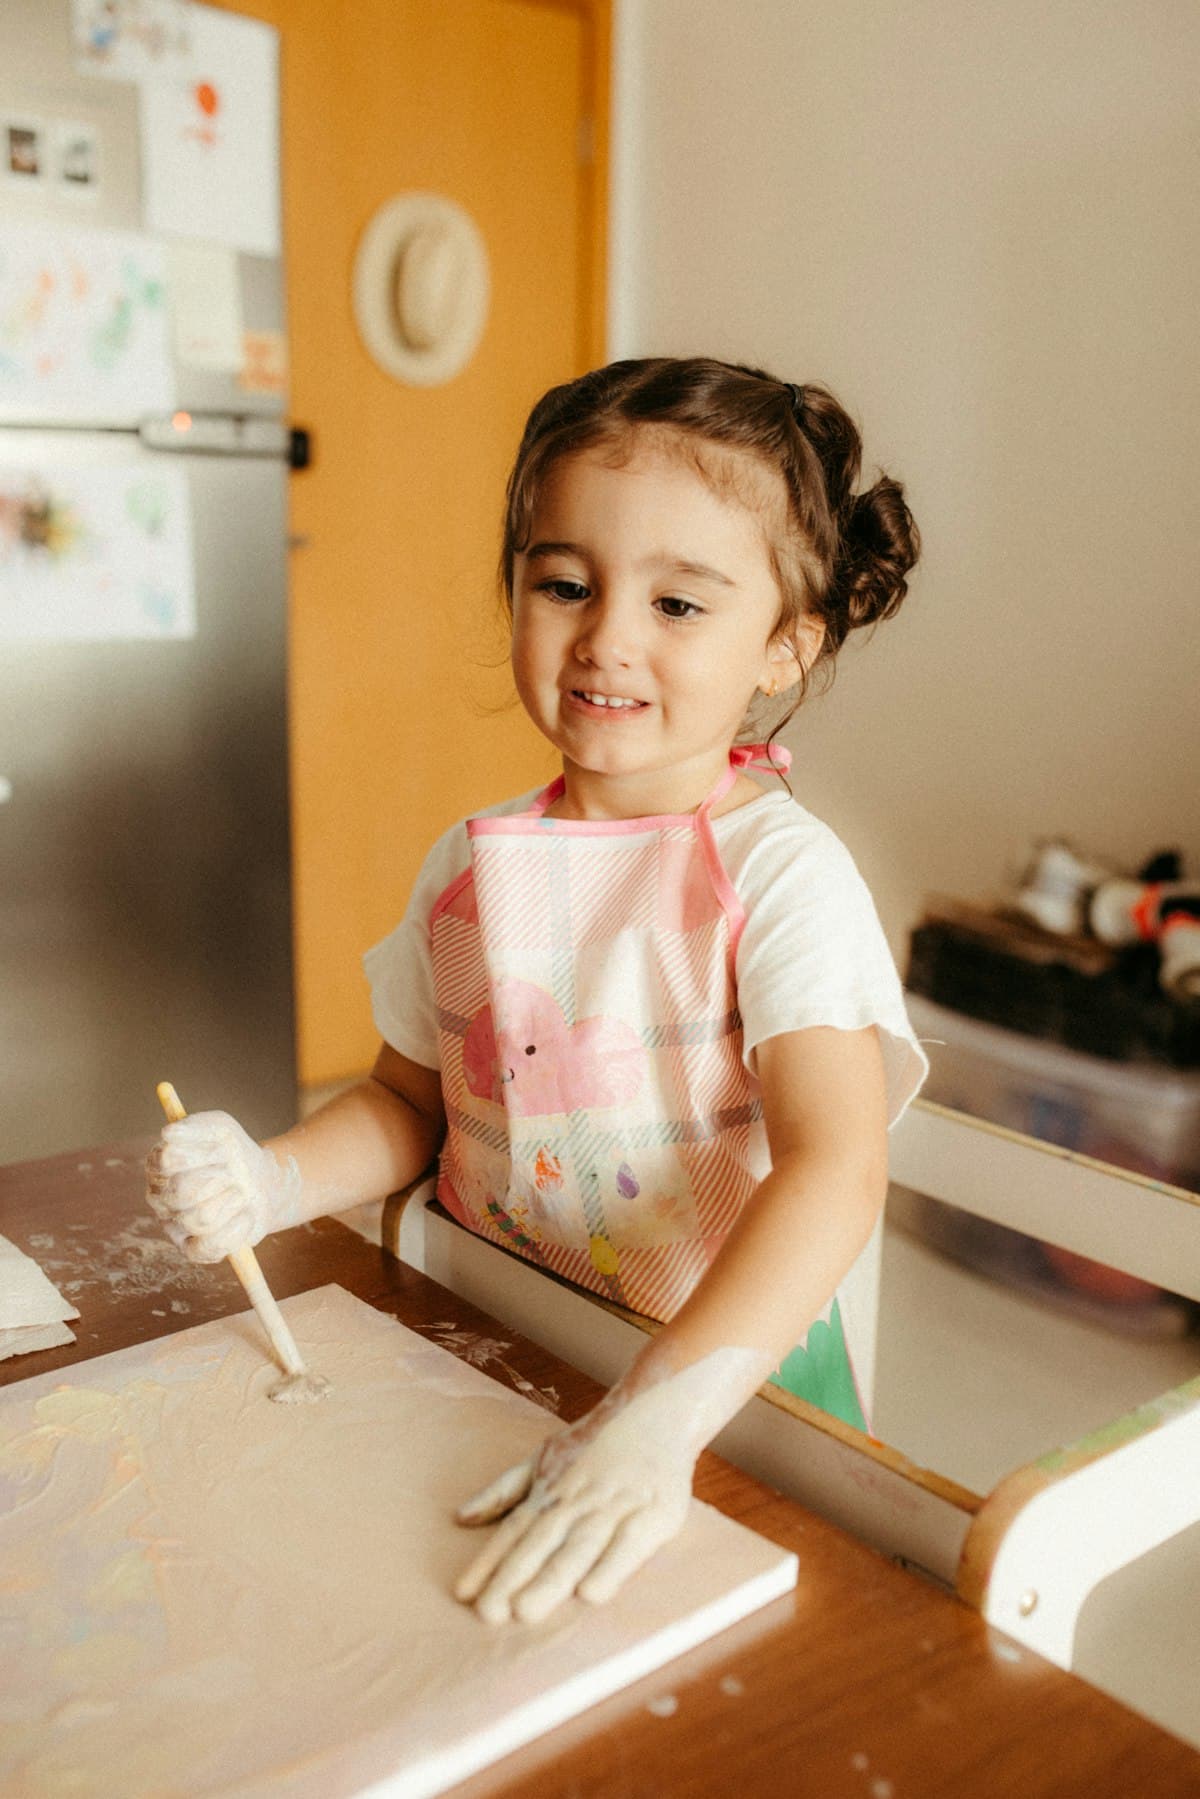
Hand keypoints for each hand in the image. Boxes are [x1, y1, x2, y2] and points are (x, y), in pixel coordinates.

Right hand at [145, 1111, 299, 1262]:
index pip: (168, 1159)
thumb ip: (195, 1127)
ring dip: (233, 1201)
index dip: (203, 1153)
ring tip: (240, 1193)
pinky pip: (211, 1246)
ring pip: (200, 1219)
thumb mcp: (220, 1129)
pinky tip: (244, 1216)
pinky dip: (237, 1229)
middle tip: (234, 1173)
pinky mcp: (192, 1250)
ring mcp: (174, 1226)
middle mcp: (160, 1197)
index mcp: (159, 1166)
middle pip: (182, 1192)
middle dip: (220, 1178)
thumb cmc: (234, 1153)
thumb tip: (168, 1133)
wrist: (261, 1183)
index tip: (222, 1148)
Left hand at [454, 1344, 765, 1624]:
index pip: (515, 1529)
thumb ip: (503, 1491)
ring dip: (553, 1579)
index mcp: (551, 1489)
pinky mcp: (654, 1516)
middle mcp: (579, 1499)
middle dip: (514, 1577)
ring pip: (579, 1548)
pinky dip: (610, 1569)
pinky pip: (628, 1547)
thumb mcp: (543, 1457)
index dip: (489, 1562)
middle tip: (488, 1613)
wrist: (658, 1407)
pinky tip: (590, 1594)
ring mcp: (616, 1507)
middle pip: (541, 1542)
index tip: (463, 1594)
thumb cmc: (596, 1441)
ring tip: (526, 1611)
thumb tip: (460, 1518)